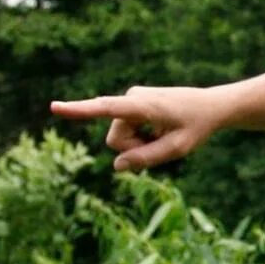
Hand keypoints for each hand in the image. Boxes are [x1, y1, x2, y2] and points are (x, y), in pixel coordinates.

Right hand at [52, 85, 227, 171]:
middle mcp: (132, 97)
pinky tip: (158, 130)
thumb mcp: (178, 148)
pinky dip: (140, 137)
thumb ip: (148, 158)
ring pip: (119, 139)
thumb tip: (117, 166)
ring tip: (163, 134)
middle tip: (163, 141)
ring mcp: (130, 99)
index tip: (54, 107)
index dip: (80, 110)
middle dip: (134, 149)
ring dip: (139, 144)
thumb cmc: (197, 126)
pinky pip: (125, 131)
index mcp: (145, 106)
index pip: (107, 108)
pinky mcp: (130, 103)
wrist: (210, 106)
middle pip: (116, 141)